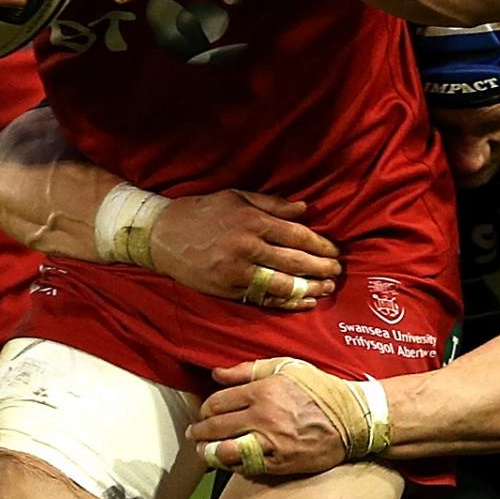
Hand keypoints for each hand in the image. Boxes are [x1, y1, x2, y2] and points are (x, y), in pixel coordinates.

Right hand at [149, 192, 341, 309]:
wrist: (161, 235)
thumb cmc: (201, 212)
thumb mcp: (236, 197)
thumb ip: (273, 204)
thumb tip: (305, 210)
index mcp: (252, 220)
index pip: (297, 235)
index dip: (320, 245)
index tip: (334, 251)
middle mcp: (247, 246)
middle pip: (295, 260)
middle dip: (321, 267)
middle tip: (337, 271)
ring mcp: (237, 270)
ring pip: (283, 283)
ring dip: (310, 288)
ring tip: (326, 289)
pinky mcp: (228, 288)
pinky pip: (264, 297)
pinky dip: (287, 301)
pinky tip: (303, 301)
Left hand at [187, 362, 349, 476]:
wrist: (352, 418)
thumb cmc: (319, 389)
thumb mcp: (286, 367)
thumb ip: (248, 370)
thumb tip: (216, 373)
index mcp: (262, 391)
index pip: (217, 402)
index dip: (205, 410)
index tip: (204, 414)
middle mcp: (263, 416)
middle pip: (216, 427)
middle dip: (200, 432)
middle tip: (195, 434)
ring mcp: (271, 442)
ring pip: (226, 451)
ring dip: (210, 452)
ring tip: (205, 451)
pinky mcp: (280, 463)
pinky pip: (247, 467)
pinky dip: (233, 465)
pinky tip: (228, 461)